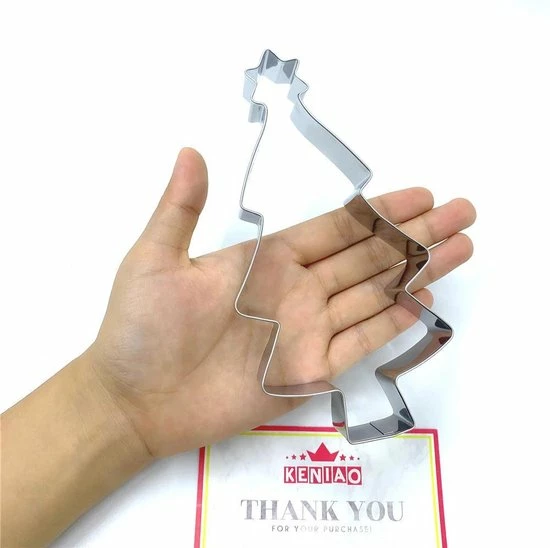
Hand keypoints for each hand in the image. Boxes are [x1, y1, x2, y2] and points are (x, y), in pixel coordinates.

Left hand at [89, 148, 475, 457]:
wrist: (136, 400)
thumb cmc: (141, 328)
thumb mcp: (156, 259)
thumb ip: (181, 208)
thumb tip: (191, 150)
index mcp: (267, 260)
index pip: (336, 229)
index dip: (379, 213)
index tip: (419, 196)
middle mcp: (295, 291)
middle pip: (367, 256)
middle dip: (415, 236)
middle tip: (462, 213)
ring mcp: (306, 332)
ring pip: (373, 294)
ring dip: (416, 273)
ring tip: (459, 250)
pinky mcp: (308, 372)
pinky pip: (359, 342)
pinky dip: (391, 323)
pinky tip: (422, 303)